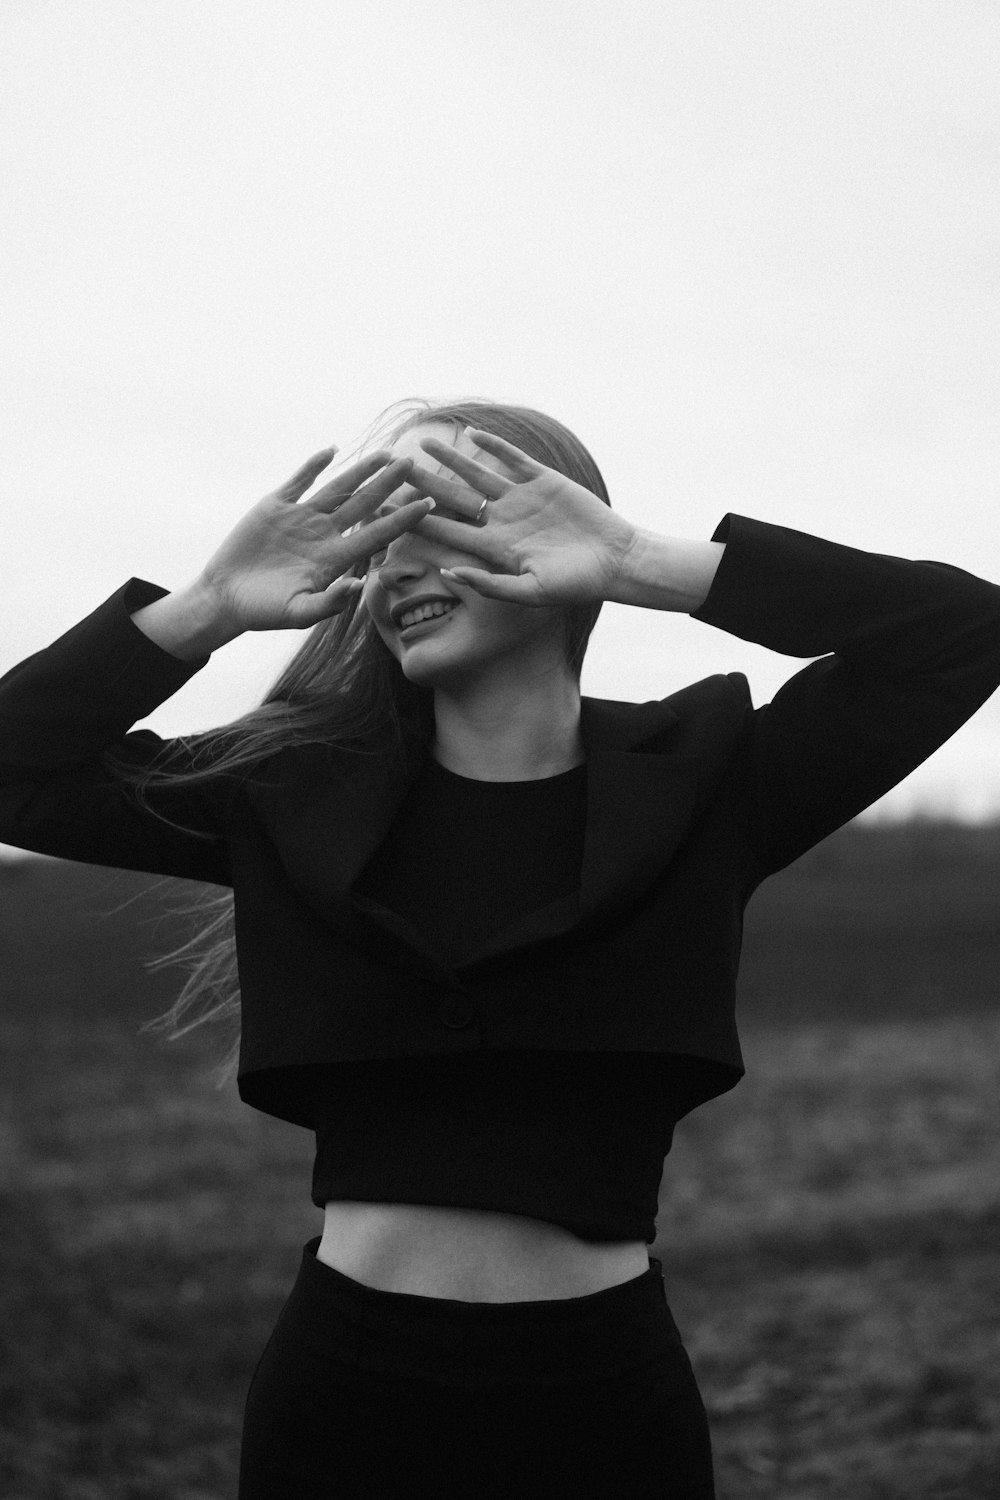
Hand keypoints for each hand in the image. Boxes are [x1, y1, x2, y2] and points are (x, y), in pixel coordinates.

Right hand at [197, 447, 434, 630]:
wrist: (226, 597)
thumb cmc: (265, 612)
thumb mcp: (299, 613)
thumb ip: (330, 602)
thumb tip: (360, 584)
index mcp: (334, 559)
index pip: (376, 534)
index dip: (401, 519)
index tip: (427, 504)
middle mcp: (323, 534)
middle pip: (363, 504)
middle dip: (387, 484)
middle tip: (413, 464)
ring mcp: (300, 518)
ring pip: (337, 488)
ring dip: (360, 470)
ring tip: (385, 454)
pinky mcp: (275, 506)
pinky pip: (298, 481)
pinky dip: (313, 465)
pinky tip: (331, 450)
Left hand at [406, 430, 638, 606]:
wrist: (614, 561)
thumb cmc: (575, 584)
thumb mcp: (530, 592)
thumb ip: (489, 584)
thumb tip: (447, 573)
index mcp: (493, 548)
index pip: (446, 531)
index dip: (416, 521)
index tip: (386, 512)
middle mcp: (501, 521)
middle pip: (453, 499)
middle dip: (423, 486)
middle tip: (392, 471)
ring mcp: (520, 499)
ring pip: (477, 474)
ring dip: (451, 460)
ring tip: (422, 445)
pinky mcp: (543, 481)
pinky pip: (513, 459)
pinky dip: (494, 445)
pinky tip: (471, 433)